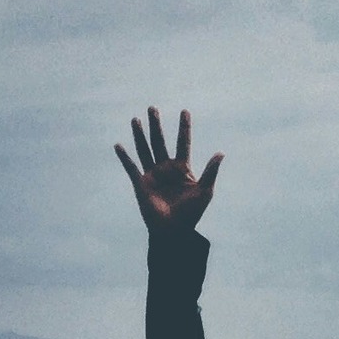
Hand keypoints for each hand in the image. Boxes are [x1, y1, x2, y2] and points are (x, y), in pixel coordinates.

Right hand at [115, 107, 222, 234]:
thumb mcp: (204, 191)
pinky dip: (124, 157)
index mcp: (182, 168)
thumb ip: (211, 171)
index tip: (185, 111)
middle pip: (160, 141)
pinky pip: (131, 167)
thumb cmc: (191, 213)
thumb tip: (221, 153)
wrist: (174, 231)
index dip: (184, 128)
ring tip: (135, 119)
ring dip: (139, 135)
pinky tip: (118, 145)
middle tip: (152, 108)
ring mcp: (152, 175)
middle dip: (156, 125)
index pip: (183, 143)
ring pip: (144, 149)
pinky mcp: (140, 184)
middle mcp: (166, 168)